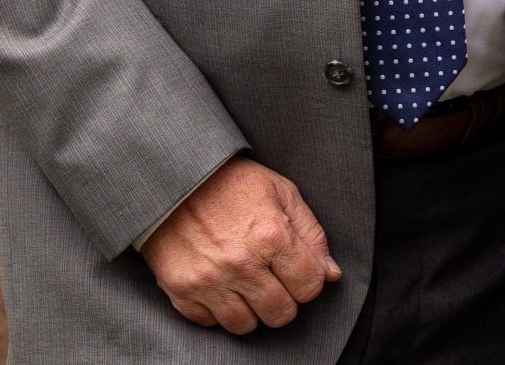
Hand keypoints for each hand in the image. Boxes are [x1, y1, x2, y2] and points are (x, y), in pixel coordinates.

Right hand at [142, 155, 341, 333]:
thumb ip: (312, 235)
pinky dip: (217, 310)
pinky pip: (210, 323)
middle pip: (281, 314)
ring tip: (247, 284)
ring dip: (252, 309)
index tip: (298, 270)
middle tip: (273, 279)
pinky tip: (220, 285)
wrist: (174, 178)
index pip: (310, 287)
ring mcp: (208, 281)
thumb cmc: (232, 182)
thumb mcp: (282, 192)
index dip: (309, 280)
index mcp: (271, 236)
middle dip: (284, 299)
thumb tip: (331, 275)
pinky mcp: (180, 291)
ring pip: (246, 326)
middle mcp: (241, 264)